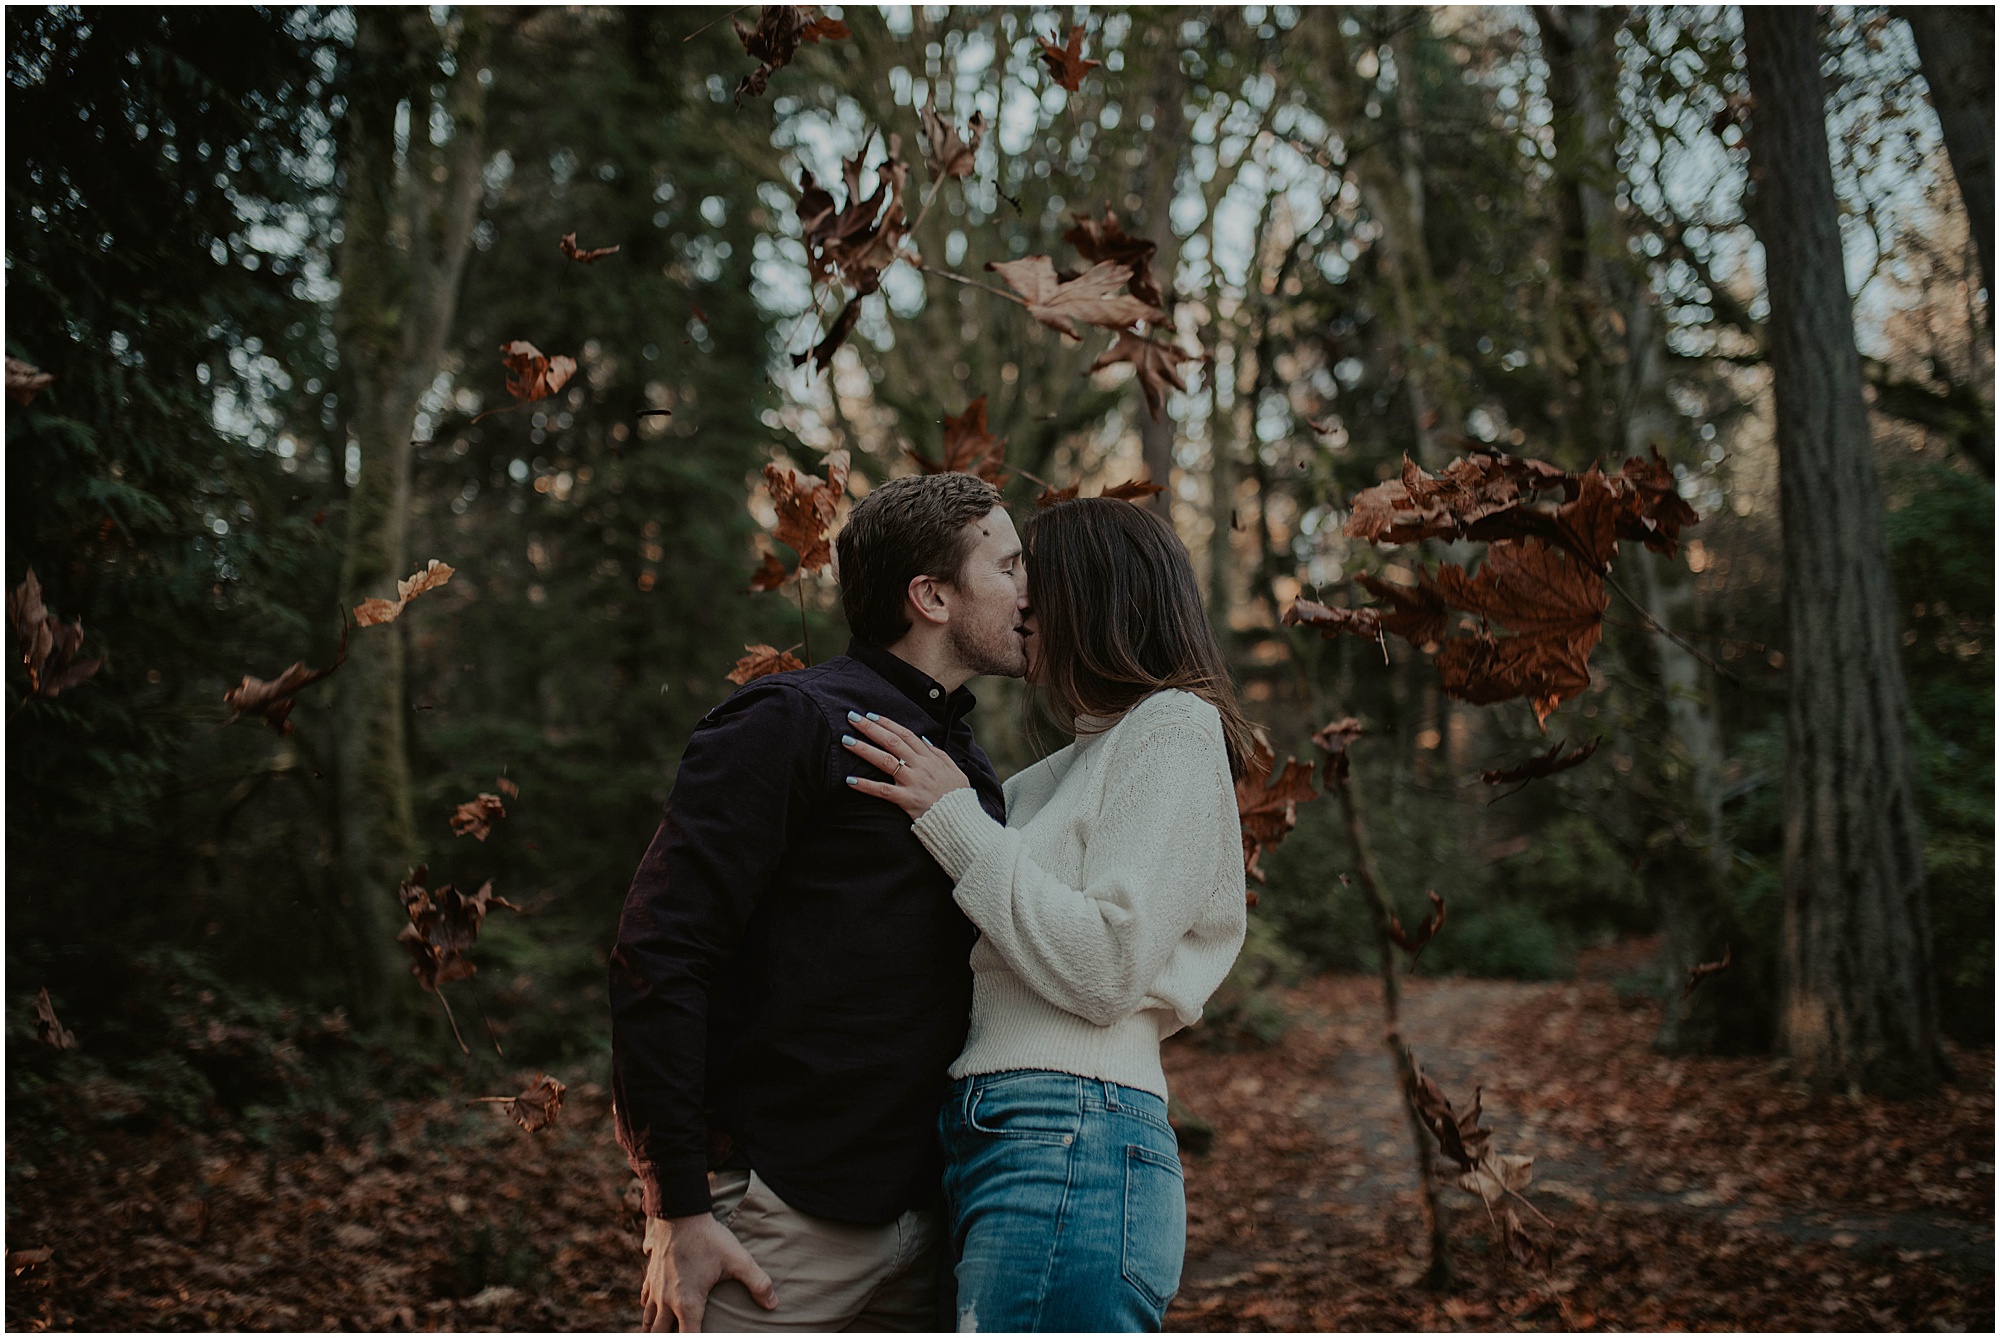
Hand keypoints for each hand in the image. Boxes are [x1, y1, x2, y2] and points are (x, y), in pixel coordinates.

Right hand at [641, 1211, 776, 1331]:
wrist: (680, 1213)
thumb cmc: (709, 1238)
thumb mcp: (738, 1260)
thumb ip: (758, 1283)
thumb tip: (774, 1304)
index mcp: (689, 1304)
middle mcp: (667, 1301)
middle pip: (660, 1334)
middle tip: (676, 1335)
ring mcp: (656, 1288)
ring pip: (648, 1319)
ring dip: (653, 1329)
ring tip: (659, 1333)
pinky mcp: (650, 1275)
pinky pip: (644, 1299)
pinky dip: (647, 1308)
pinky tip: (650, 1309)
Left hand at [843, 710, 970, 820]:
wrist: (962, 821)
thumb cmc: (957, 797)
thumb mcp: (954, 770)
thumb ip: (938, 754)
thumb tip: (924, 739)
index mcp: (930, 758)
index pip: (906, 735)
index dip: (887, 724)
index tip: (871, 715)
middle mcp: (920, 766)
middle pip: (892, 742)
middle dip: (871, 728)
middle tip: (852, 718)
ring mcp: (913, 782)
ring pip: (885, 761)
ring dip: (864, 749)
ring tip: (846, 741)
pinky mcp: (907, 800)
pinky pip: (883, 791)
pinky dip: (866, 785)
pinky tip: (850, 780)